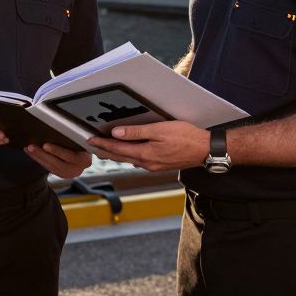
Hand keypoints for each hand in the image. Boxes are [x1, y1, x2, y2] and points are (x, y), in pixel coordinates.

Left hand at [25, 143, 91, 178]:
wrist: (85, 157)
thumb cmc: (83, 145)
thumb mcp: (83, 141)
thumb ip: (75, 137)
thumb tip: (59, 124)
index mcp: (84, 160)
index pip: (70, 156)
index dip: (57, 151)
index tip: (45, 145)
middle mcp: (77, 169)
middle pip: (57, 163)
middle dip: (42, 154)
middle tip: (31, 146)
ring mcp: (67, 173)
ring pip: (50, 166)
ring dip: (37, 156)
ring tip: (28, 148)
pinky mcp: (59, 174)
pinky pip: (46, 167)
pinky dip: (37, 159)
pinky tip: (29, 152)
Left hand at [89, 121, 209, 172]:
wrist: (205, 150)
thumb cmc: (186, 137)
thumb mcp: (160, 130)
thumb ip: (137, 132)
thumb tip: (116, 133)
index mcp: (144, 154)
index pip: (117, 149)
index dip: (102, 143)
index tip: (89, 139)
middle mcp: (146, 163)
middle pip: (120, 157)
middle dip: (105, 151)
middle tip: (91, 146)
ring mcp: (153, 166)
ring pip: (129, 159)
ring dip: (116, 154)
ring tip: (105, 149)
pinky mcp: (160, 165)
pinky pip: (139, 161)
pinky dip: (129, 156)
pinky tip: (128, 154)